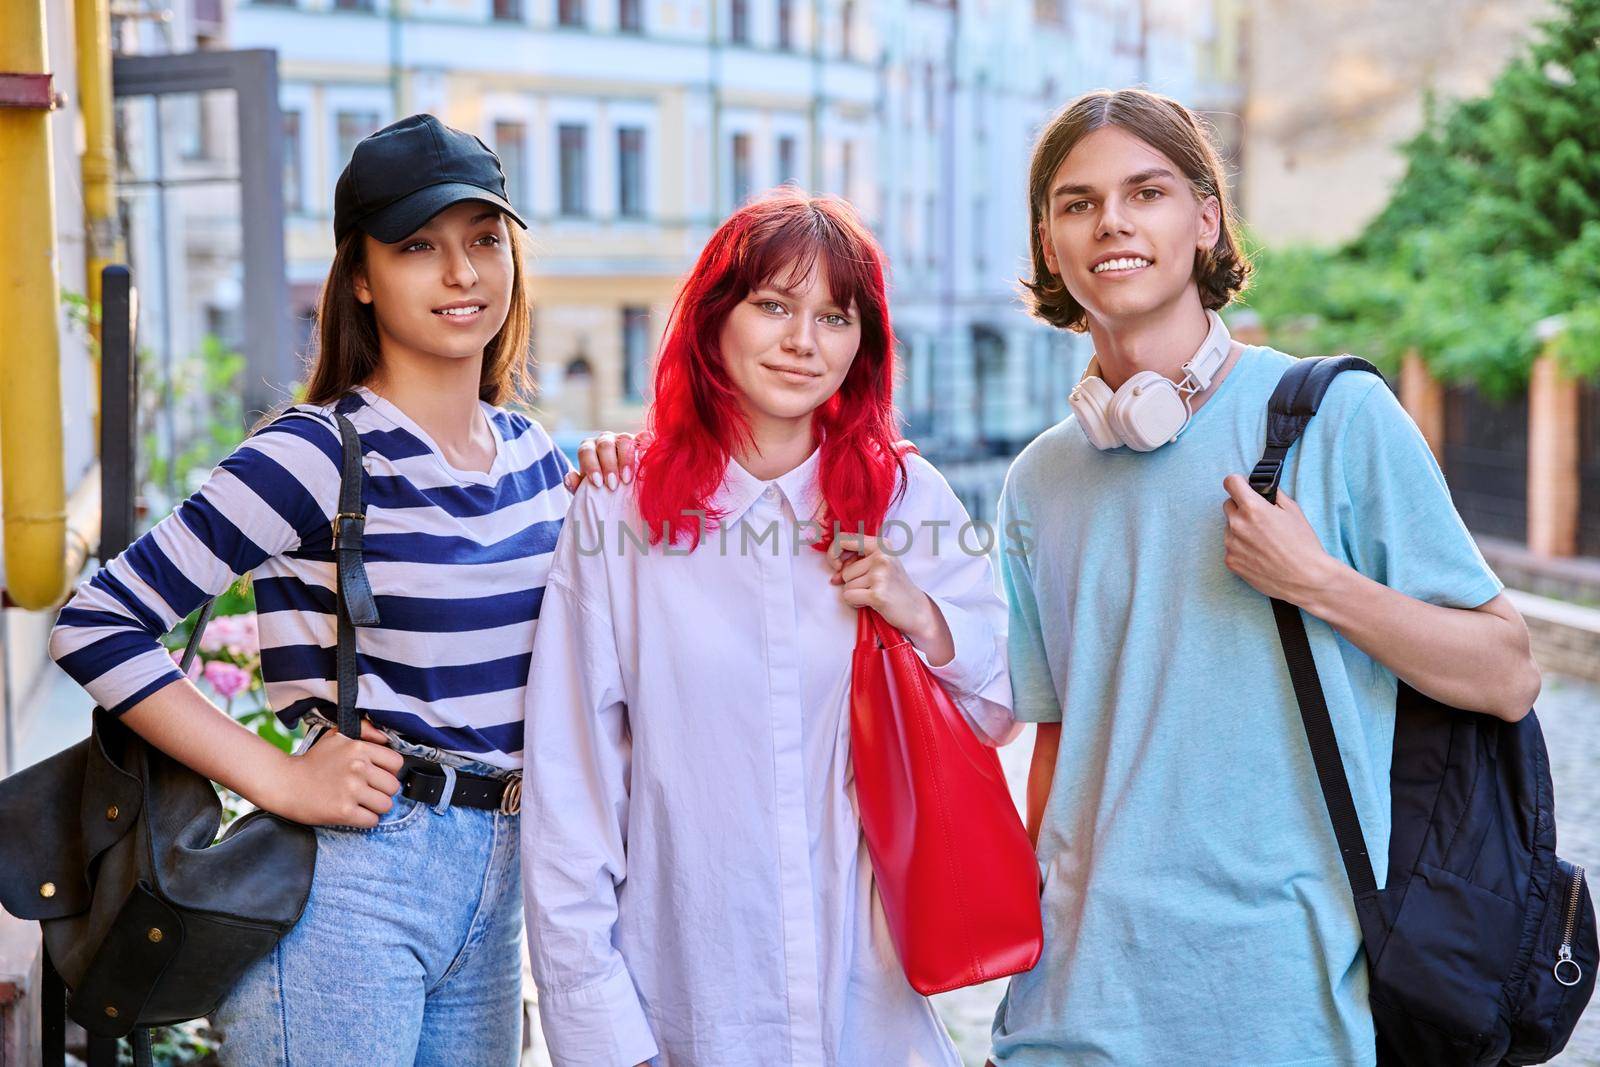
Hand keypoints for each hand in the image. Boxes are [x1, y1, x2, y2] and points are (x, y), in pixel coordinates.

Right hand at [264, 718, 405, 827]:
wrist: (284, 782)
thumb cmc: (312, 761)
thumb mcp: (337, 737)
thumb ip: (364, 731)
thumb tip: (385, 737)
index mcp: (358, 748)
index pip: (396, 763)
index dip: (389, 771)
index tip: (377, 776)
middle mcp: (358, 768)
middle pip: (393, 786)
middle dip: (383, 791)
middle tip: (368, 792)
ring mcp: (351, 790)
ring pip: (386, 805)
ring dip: (375, 807)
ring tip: (361, 803)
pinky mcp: (344, 811)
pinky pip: (372, 821)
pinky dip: (365, 820)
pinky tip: (354, 813)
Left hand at [563, 431, 652, 492]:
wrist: (618, 486)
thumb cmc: (600, 487)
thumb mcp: (586, 488)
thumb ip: (575, 484)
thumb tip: (570, 478)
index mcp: (588, 448)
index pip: (586, 452)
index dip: (591, 466)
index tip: (598, 483)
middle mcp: (605, 440)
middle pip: (605, 446)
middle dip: (609, 466)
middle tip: (613, 485)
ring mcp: (623, 438)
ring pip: (624, 441)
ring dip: (625, 460)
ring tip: (627, 479)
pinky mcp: (640, 441)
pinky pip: (643, 438)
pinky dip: (645, 442)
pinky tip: (647, 451)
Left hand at [827, 532, 952, 663]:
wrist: (916, 609)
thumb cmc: (895, 586)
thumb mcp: (879, 565)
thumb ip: (855, 563)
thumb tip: (834, 575)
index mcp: (881, 544)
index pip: (844, 539)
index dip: (833, 553)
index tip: (837, 566)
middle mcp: (882, 556)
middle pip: (845, 570)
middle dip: (852, 582)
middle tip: (871, 586)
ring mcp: (880, 575)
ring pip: (846, 585)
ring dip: (856, 593)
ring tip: (874, 593)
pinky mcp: (877, 593)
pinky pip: (849, 597)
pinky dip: (856, 602)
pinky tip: (871, 602)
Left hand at [1221, 473, 1339, 608]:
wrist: (1306, 578)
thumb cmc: (1302, 544)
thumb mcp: (1293, 510)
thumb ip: (1273, 495)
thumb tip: (1262, 488)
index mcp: (1252, 508)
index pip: (1230, 482)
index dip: (1238, 483)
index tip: (1243, 488)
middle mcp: (1237, 525)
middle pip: (1228, 505)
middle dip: (1241, 507)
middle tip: (1260, 518)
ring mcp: (1231, 545)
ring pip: (1230, 528)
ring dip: (1241, 529)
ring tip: (1263, 541)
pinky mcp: (1230, 562)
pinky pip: (1231, 547)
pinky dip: (1241, 548)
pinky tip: (1259, 554)